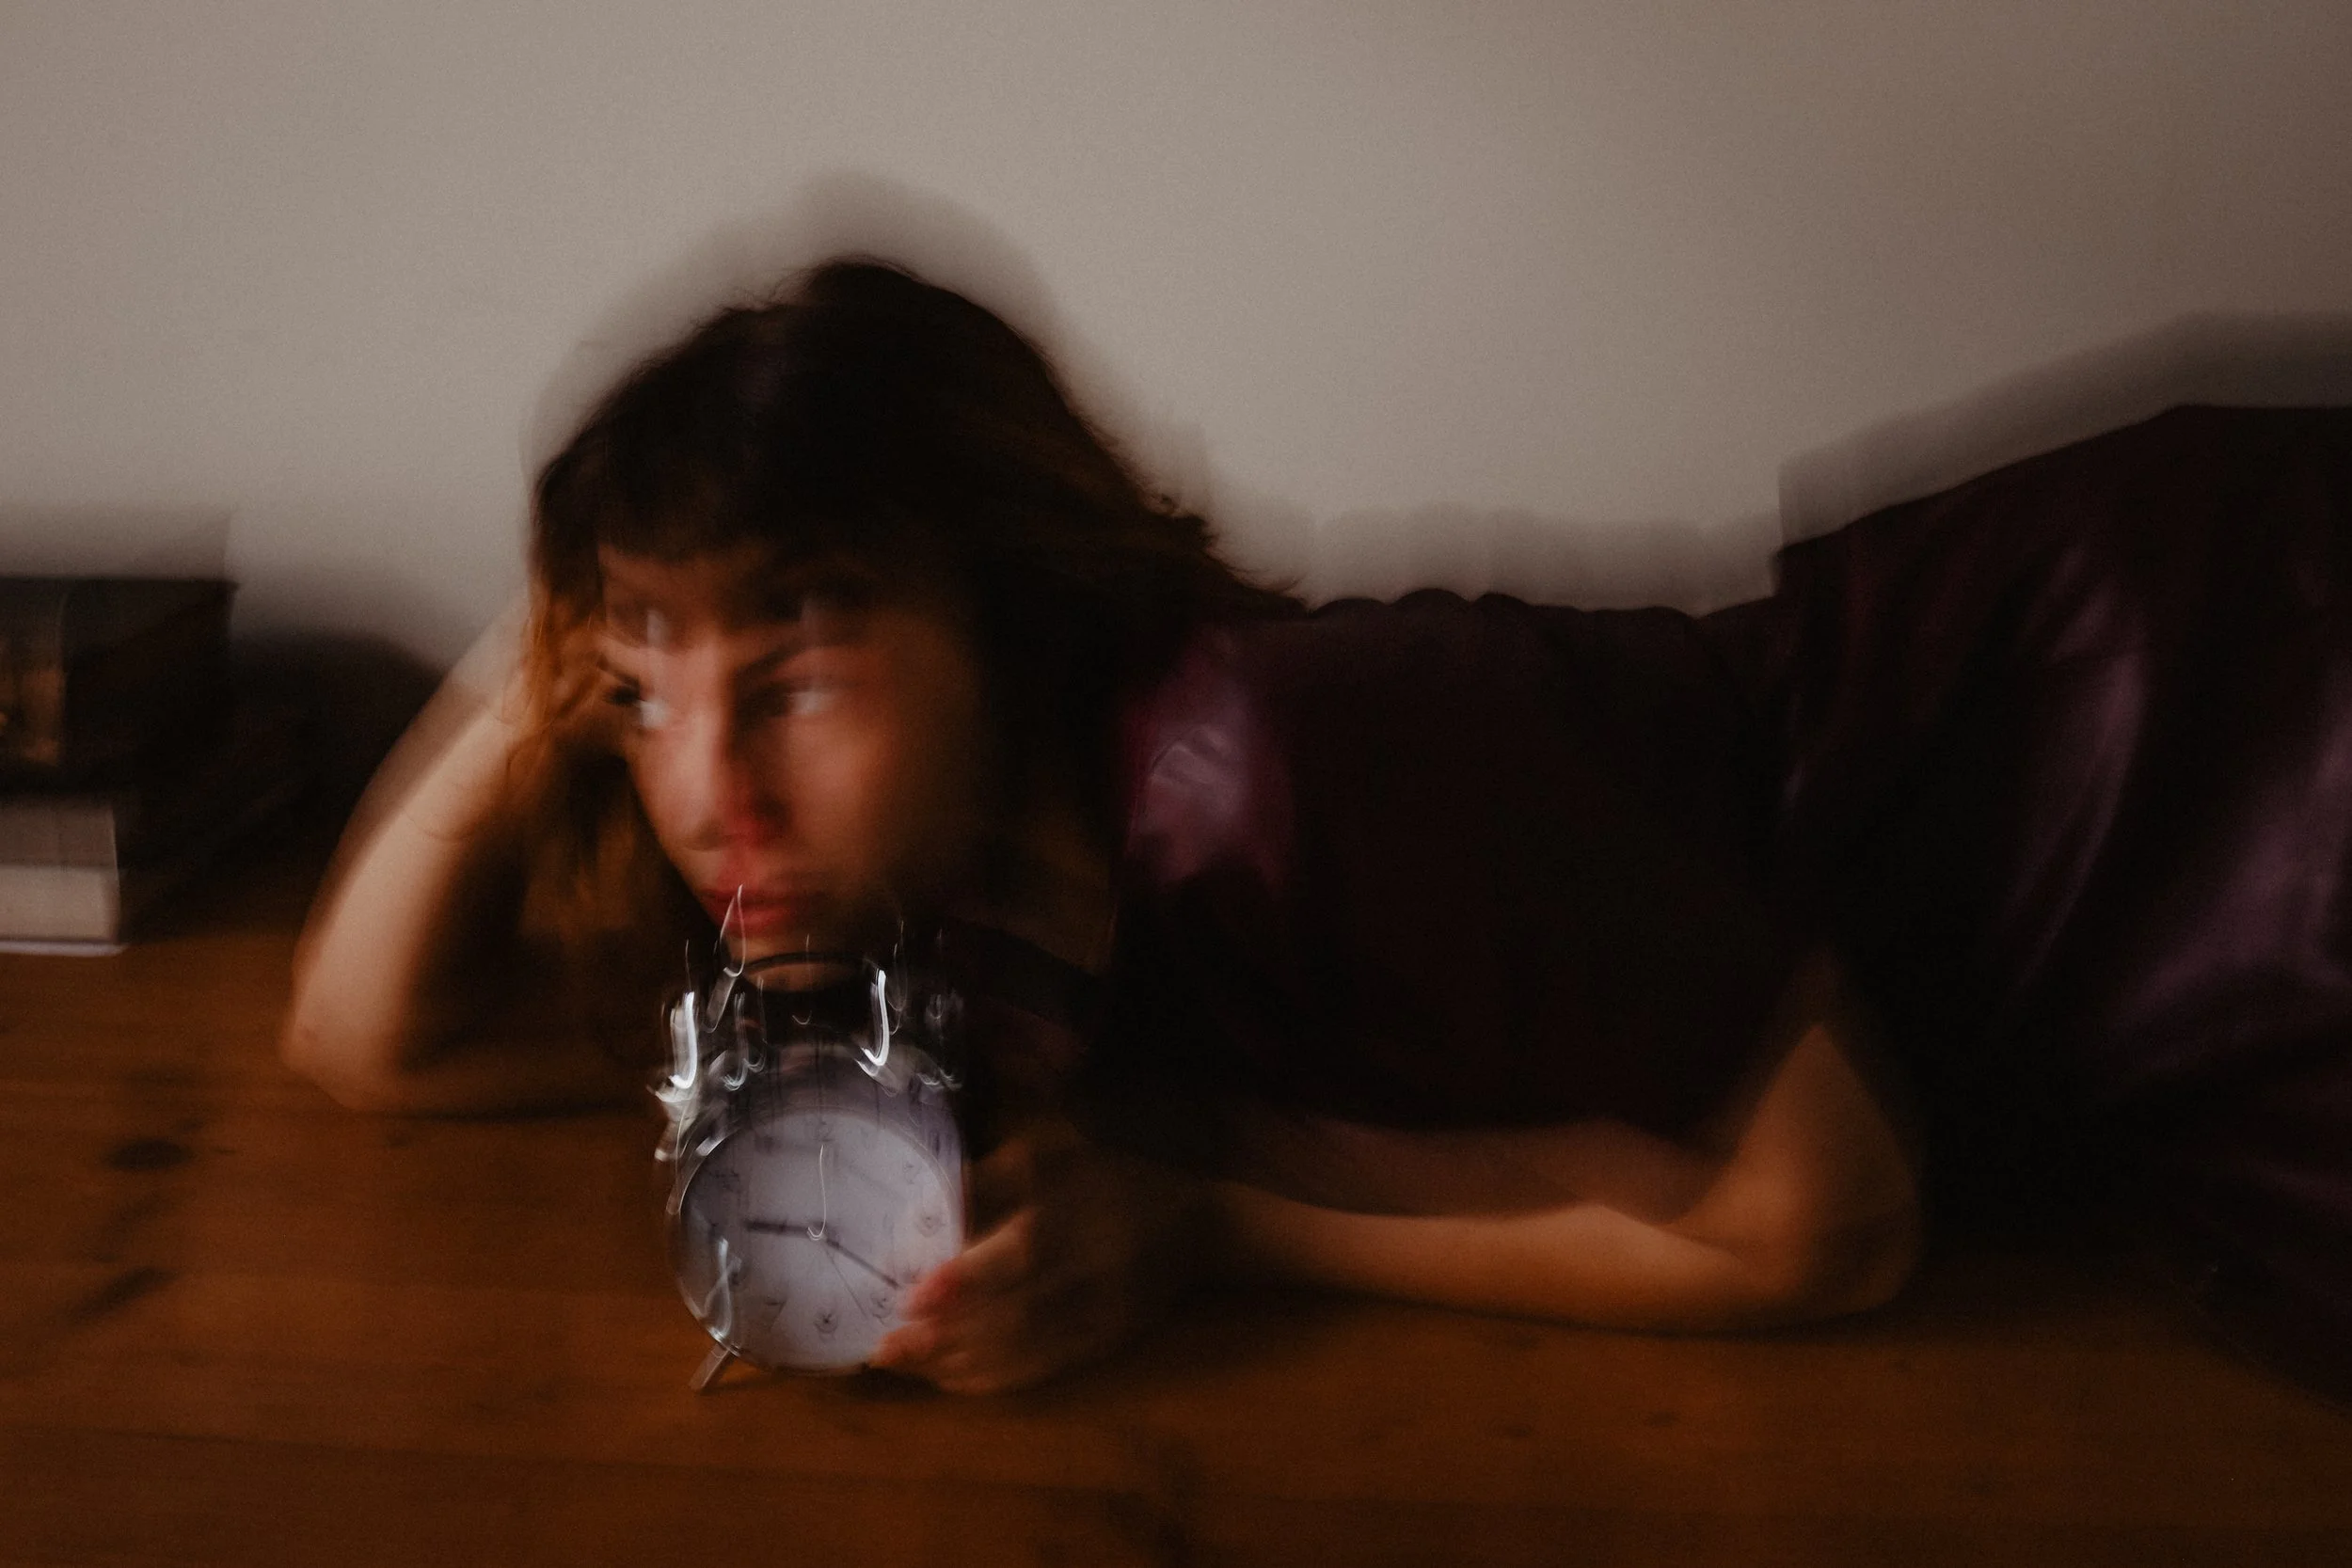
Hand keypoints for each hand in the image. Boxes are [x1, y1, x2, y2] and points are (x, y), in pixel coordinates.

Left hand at [872, 1120, 1220, 1393]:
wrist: (1198, 1225)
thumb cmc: (1110, 1179)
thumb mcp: (1055, 1156)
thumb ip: (991, 1179)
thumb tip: (924, 1212)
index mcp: (1081, 1206)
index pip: (1023, 1248)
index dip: (967, 1276)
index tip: (912, 1296)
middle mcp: (1095, 1262)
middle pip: (1020, 1309)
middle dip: (948, 1332)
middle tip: (887, 1347)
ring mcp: (1105, 1308)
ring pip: (1030, 1346)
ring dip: (963, 1360)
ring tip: (907, 1364)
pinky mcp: (1109, 1339)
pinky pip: (1047, 1366)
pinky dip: (997, 1377)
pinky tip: (953, 1378)